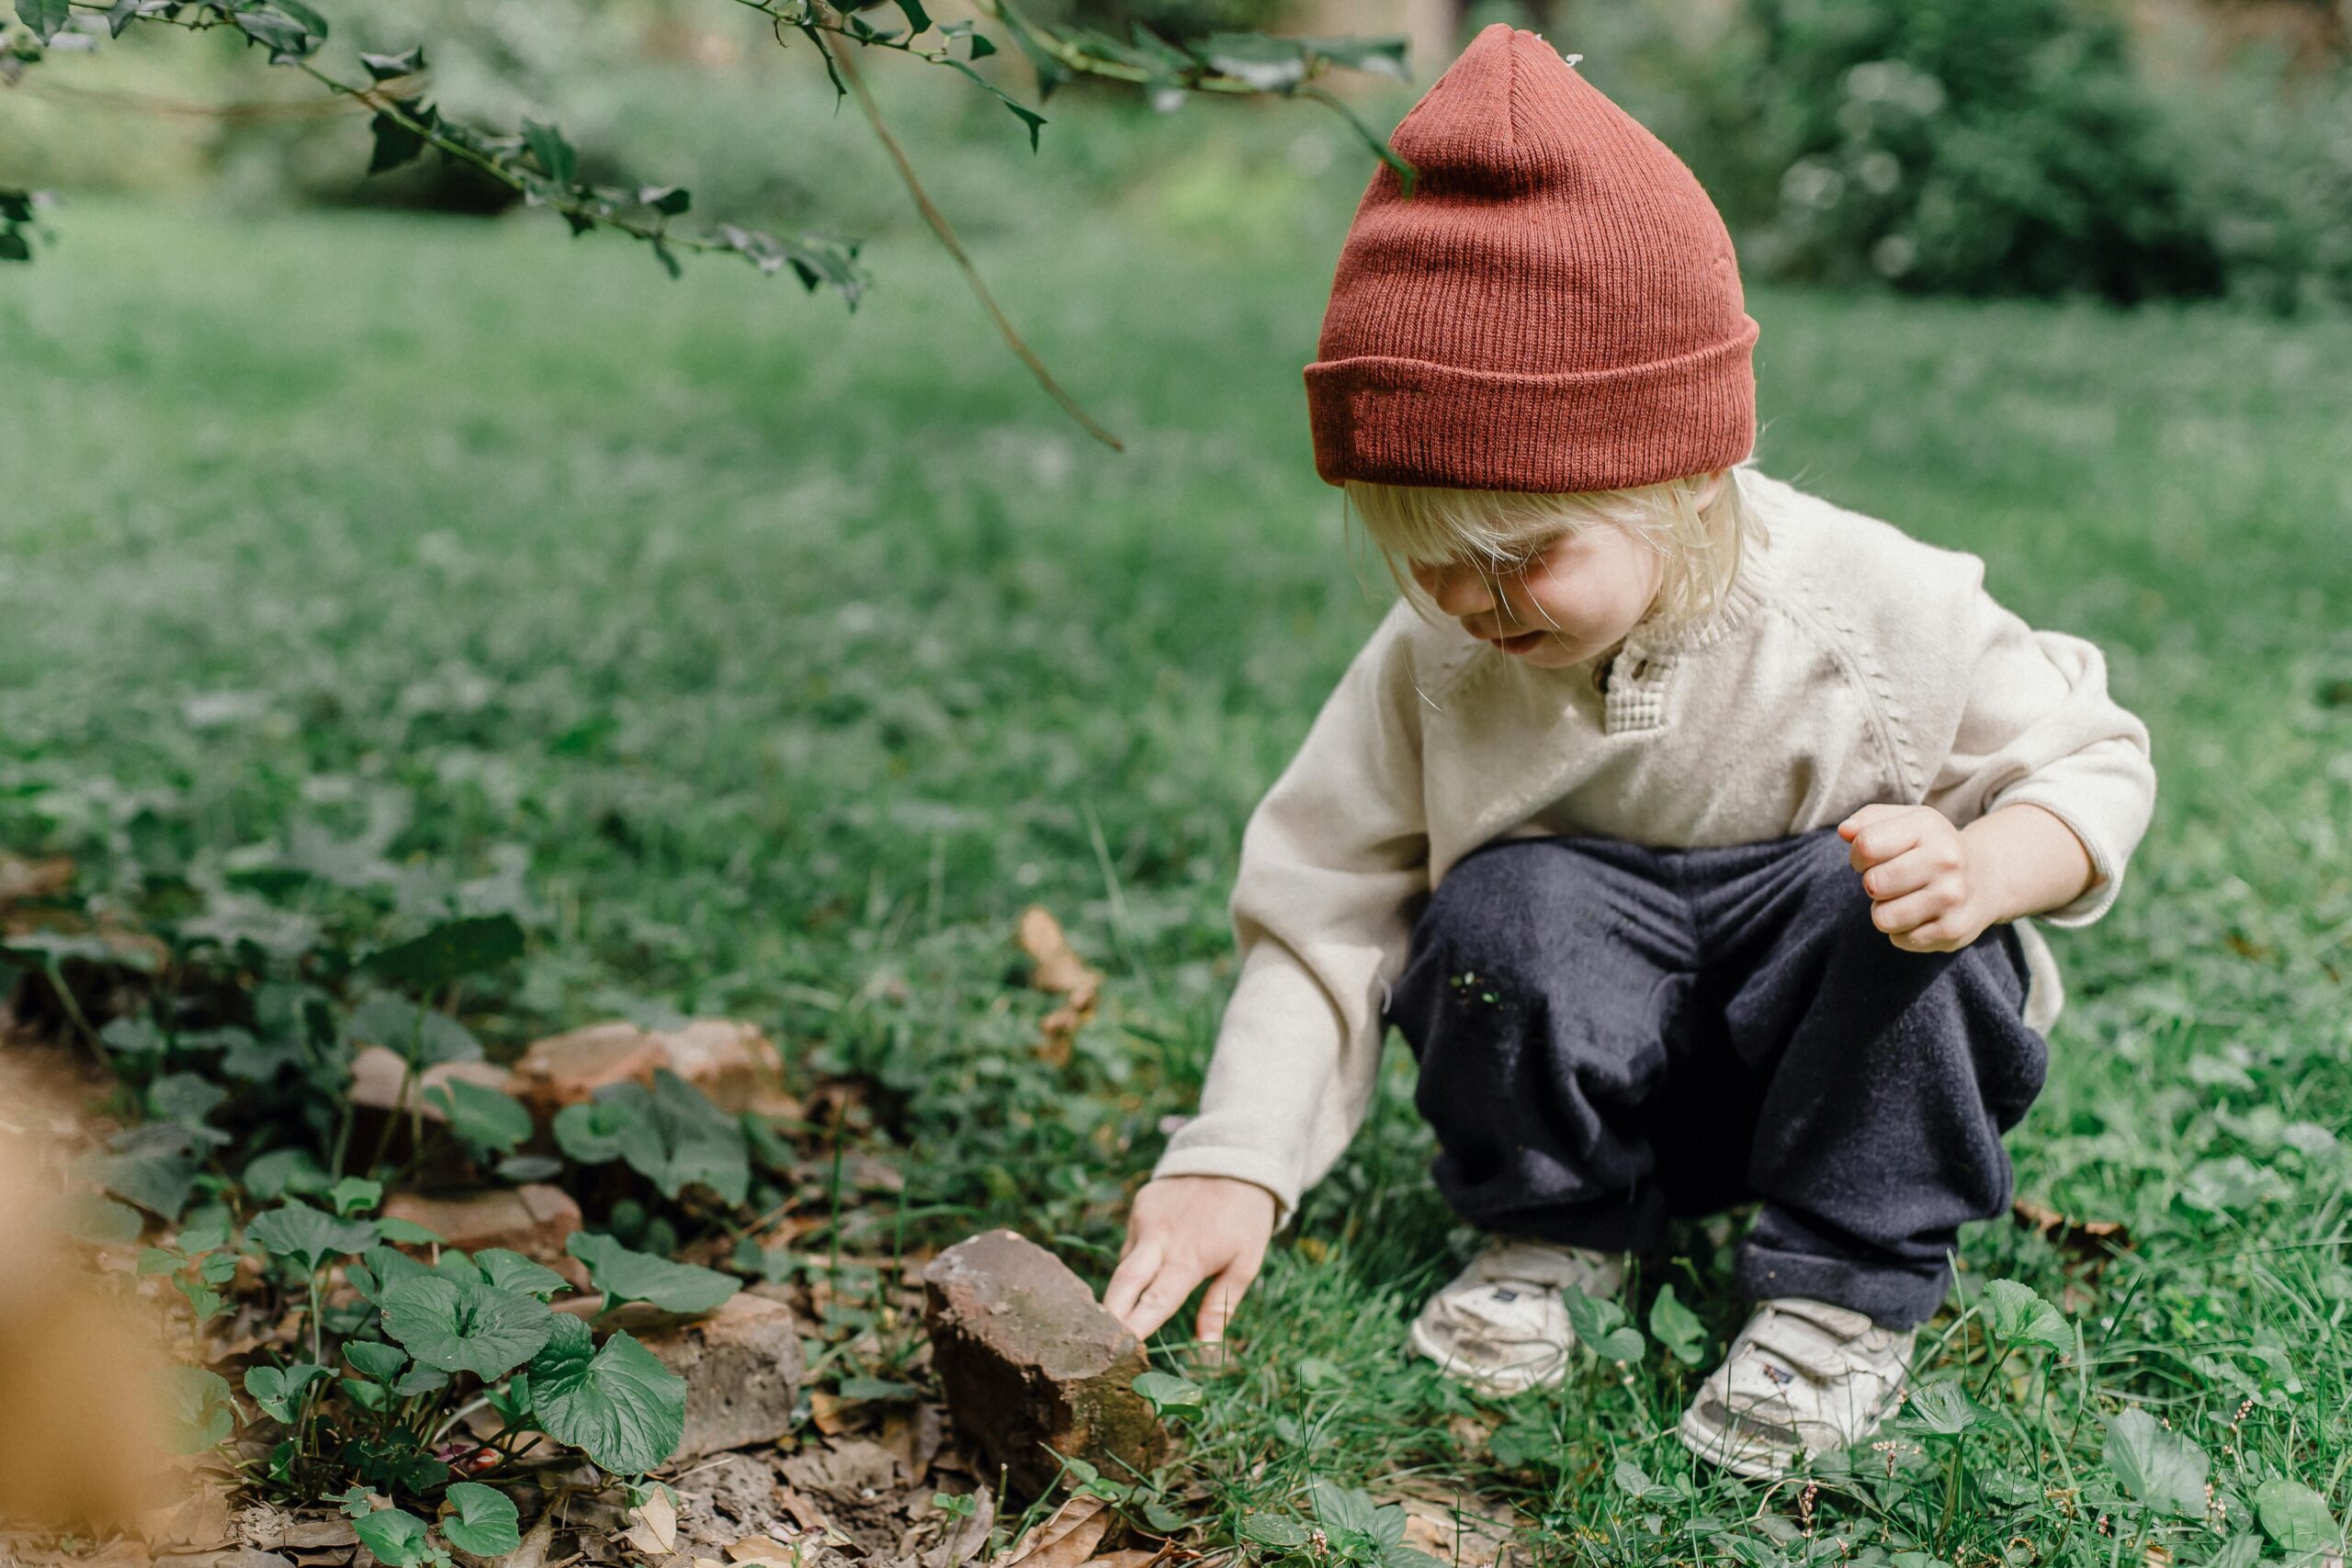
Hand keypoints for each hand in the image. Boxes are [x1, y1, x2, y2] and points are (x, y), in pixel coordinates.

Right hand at [1101, 1175, 1276, 1347]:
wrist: (1236, 1157)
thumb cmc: (1245, 1218)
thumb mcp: (1246, 1263)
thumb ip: (1220, 1306)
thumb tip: (1205, 1351)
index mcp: (1188, 1258)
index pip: (1154, 1302)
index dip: (1134, 1329)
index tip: (1118, 1355)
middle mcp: (1158, 1239)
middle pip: (1122, 1284)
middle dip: (1108, 1318)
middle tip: (1096, 1348)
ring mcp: (1144, 1219)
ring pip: (1124, 1265)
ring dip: (1124, 1291)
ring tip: (1125, 1316)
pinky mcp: (1139, 1205)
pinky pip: (1130, 1243)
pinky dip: (1137, 1260)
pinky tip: (1151, 1265)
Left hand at [1838, 803, 1992, 952]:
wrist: (1988, 878)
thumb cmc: (1930, 847)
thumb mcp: (1906, 821)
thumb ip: (1869, 820)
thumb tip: (1844, 831)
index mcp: (1928, 828)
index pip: (1866, 846)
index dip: (1858, 855)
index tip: (1871, 858)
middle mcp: (1946, 860)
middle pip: (1873, 884)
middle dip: (1873, 884)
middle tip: (1892, 880)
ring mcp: (1952, 897)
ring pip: (1883, 918)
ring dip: (1885, 910)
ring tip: (1906, 898)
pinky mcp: (1952, 930)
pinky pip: (1899, 939)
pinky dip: (1903, 930)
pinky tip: (1922, 914)